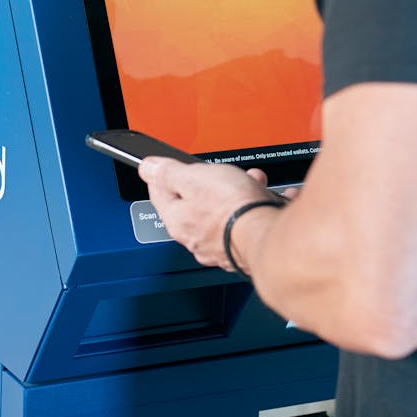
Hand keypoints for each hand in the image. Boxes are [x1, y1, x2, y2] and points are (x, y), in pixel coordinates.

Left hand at [138, 158, 280, 269]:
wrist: (268, 233)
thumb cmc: (232, 207)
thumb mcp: (194, 177)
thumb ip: (169, 173)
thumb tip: (147, 168)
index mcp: (177, 221)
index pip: (158, 194)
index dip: (161, 175)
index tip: (163, 167)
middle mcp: (196, 239)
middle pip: (194, 204)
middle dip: (209, 183)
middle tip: (221, 172)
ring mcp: (220, 247)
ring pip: (222, 213)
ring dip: (237, 194)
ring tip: (252, 182)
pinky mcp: (243, 249)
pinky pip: (246, 223)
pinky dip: (256, 210)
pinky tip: (268, 200)